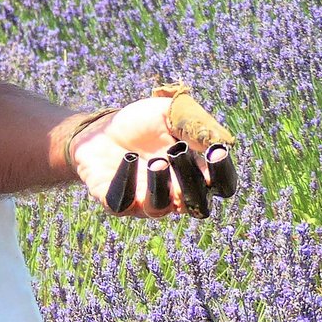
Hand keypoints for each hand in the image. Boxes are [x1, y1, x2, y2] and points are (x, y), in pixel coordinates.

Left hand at [69, 96, 210, 217]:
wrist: (99, 129)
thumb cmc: (140, 124)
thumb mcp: (168, 113)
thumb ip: (192, 123)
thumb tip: (220, 141)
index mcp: (194, 175)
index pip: (221, 185)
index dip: (222, 173)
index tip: (215, 152)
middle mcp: (173, 195)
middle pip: (197, 207)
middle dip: (193, 185)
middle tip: (180, 156)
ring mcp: (143, 202)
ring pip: (159, 208)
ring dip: (160, 186)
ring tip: (156, 160)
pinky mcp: (114, 202)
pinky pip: (122, 202)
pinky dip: (127, 181)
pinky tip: (128, 157)